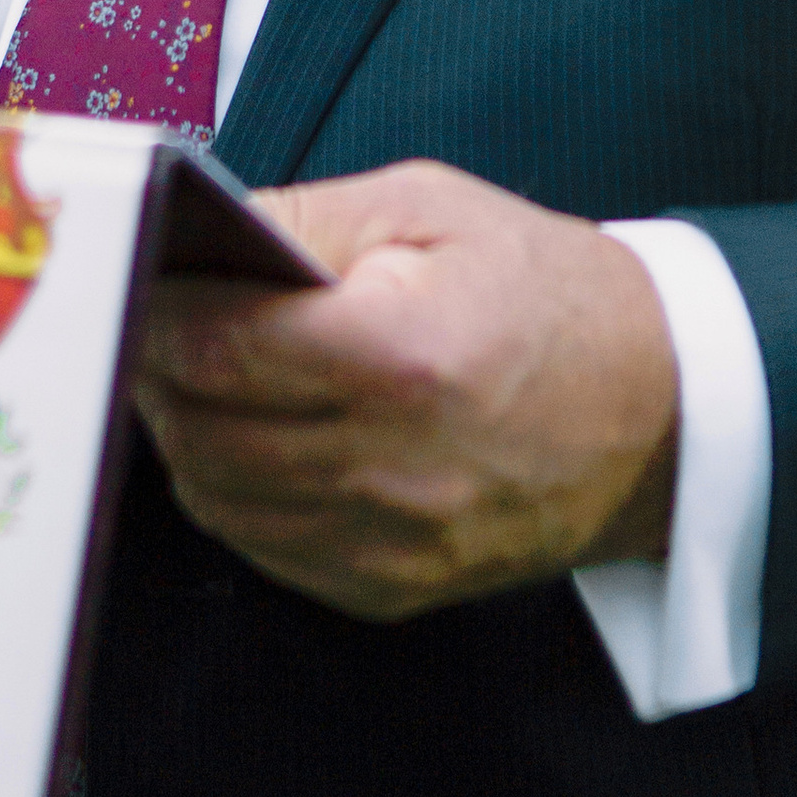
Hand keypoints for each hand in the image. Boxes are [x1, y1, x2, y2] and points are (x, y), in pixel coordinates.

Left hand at [134, 158, 677, 622]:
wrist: (659, 408)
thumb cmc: (545, 291)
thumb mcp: (431, 205)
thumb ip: (302, 218)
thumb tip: (195, 234)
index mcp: (402, 354)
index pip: (220, 347)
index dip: (157, 308)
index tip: (137, 275)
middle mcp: (392, 465)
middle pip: (204, 431)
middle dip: (157, 371)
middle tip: (150, 320)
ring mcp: (392, 542)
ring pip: (220, 499)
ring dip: (186, 435)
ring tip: (192, 377)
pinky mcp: (392, 591)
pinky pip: (266, 548)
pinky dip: (234, 493)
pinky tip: (247, 437)